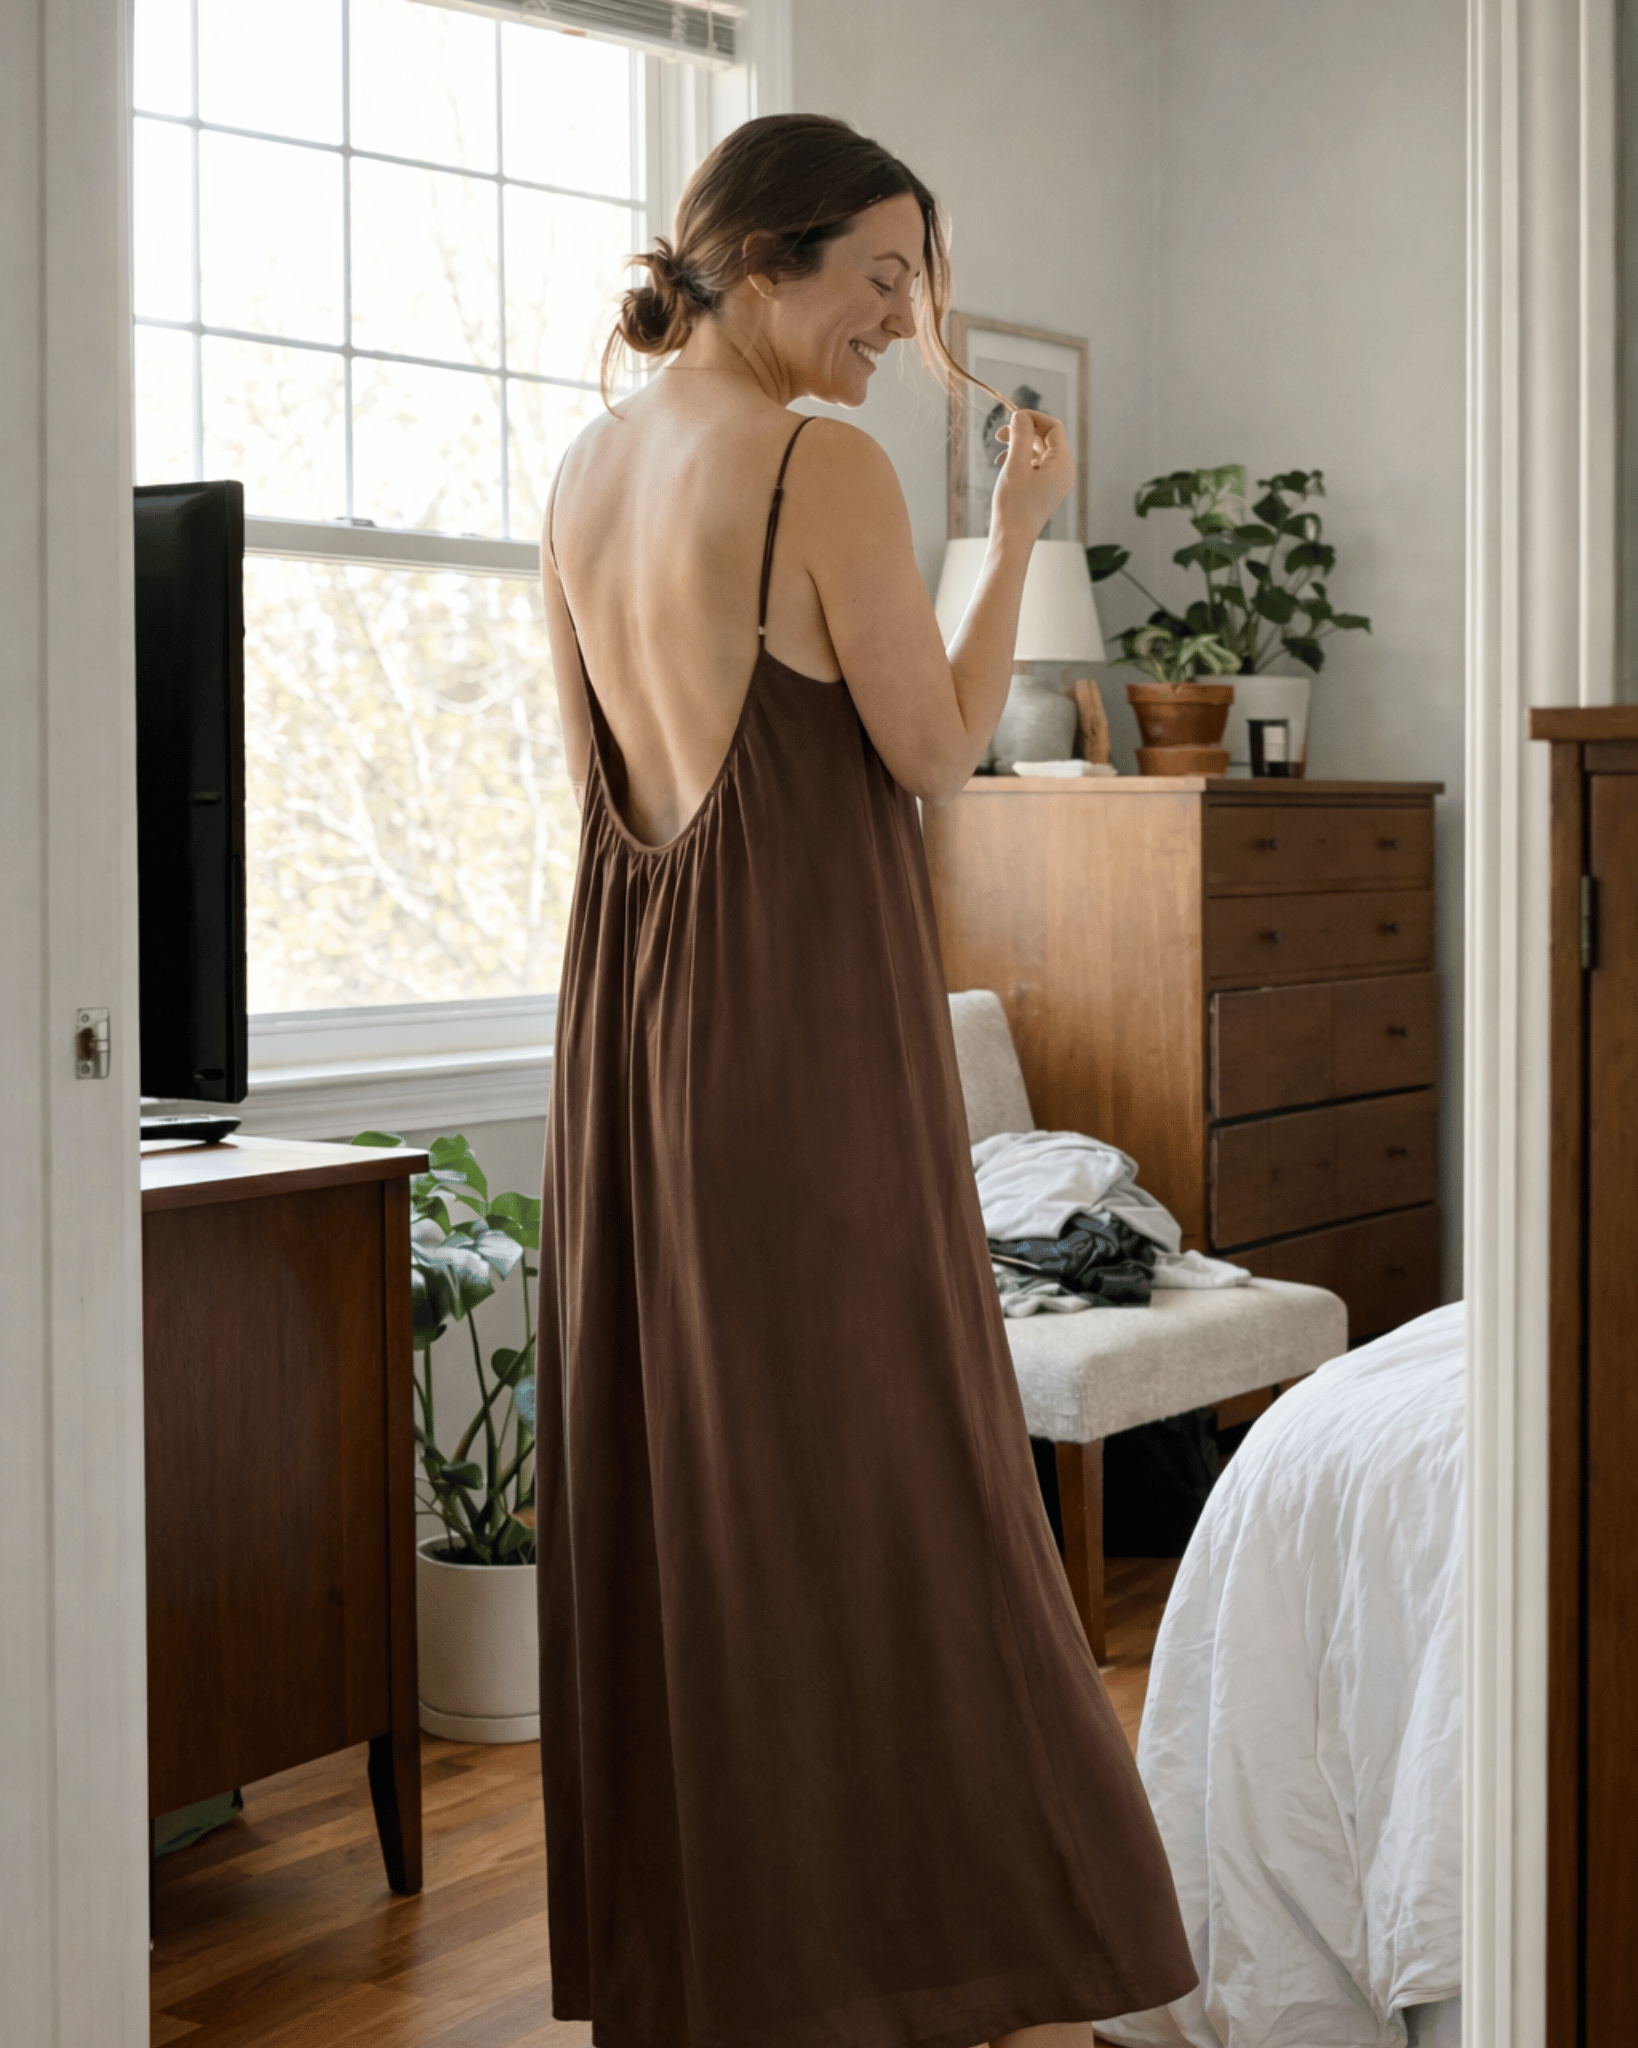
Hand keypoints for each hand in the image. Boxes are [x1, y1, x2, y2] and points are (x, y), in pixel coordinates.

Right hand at [991, 407, 1073, 541]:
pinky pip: (1037, 466)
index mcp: (1063, 463)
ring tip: (999, 451)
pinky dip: (1022, 460)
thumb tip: (1021, 416)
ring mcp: (1057, 482)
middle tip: (999, 435)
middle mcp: (1064, 471)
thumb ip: (1020, 436)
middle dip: (1024, 432)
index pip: (1053, 427)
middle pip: (1047, 438)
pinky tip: (1004, 465)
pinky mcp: (1047, 490)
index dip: (1033, 418)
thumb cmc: (1014, 505)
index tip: (1011, 418)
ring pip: (1040, 452)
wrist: (1012, 540)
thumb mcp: (1015, 465)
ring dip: (1020, 446)